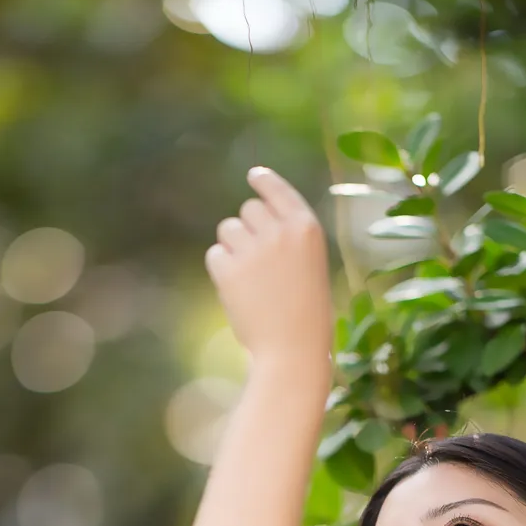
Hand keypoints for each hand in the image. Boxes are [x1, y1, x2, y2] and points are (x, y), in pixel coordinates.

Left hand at [204, 167, 334, 370]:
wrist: (293, 350)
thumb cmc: (307, 315)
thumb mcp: (311, 266)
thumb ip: (289, 238)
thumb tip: (253, 217)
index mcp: (307, 228)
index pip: (278, 190)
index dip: (264, 181)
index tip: (254, 175)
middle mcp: (279, 231)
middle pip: (248, 208)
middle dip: (248, 227)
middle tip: (259, 261)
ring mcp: (253, 249)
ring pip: (228, 228)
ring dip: (233, 247)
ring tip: (251, 279)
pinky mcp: (229, 269)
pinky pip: (214, 254)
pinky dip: (221, 269)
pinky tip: (238, 290)